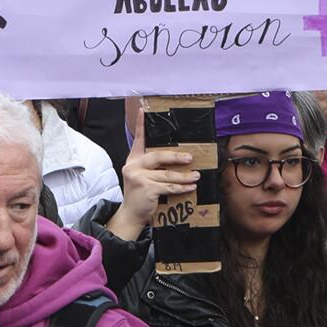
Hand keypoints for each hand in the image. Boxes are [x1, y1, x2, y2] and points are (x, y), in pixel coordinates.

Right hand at [105, 105, 200, 241]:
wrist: (131, 215)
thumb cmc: (140, 195)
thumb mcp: (142, 177)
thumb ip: (152, 167)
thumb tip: (176, 159)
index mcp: (133, 160)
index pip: (138, 140)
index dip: (140, 125)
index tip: (143, 111)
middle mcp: (134, 166)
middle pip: (158, 156)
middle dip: (176, 157)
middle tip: (190, 158)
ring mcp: (139, 178)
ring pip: (167, 174)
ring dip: (184, 176)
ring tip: (196, 175)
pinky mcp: (146, 189)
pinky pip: (168, 187)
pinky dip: (181, 187)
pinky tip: (190, 187)